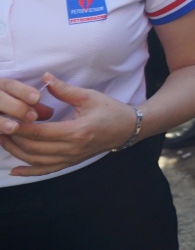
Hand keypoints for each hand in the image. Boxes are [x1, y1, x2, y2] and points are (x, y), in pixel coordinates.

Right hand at [0, 79, 49, 130]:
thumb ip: (31, 106)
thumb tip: (50, 113)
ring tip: (14, 128)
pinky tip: (0, 136)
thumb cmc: (4, 107)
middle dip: (15, 107)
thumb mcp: (15, 102)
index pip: (8, 85)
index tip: (38, 97)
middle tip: (32, 116)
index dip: (22, 91)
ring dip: (1, 121)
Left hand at [2, 76, 137, 176]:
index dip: (19, 126)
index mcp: (76, 131)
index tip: (5, 118)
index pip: (40, 132)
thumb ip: (64, 89)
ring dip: (16, 152)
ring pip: (36, 161)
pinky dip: (29, 171)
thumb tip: (45, 77)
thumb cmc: (110, 110)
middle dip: (12, 138)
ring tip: (2, 141)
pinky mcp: (71, 162)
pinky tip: (15, 170)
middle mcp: (72, 148)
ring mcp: (71, 158)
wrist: (128, 128)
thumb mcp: (89, 96)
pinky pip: (46, 170)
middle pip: (33, 148)